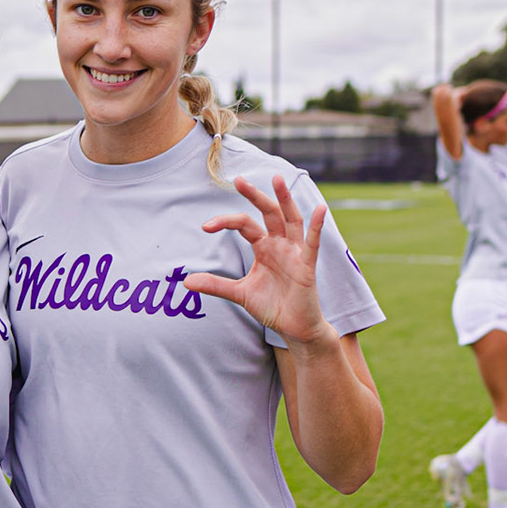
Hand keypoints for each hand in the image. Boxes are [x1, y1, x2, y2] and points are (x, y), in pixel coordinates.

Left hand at [184, 175, 333, 352]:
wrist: (293, 328)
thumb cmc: (271, 307)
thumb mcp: (239, 294)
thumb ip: (216, 285)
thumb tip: (186, 282)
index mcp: (264, 247)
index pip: (245, 225)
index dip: (226, 222)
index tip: (206, 226)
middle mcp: (280, 244)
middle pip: (268, 213)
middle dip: (255, 196)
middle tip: (239, 180)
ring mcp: (295, 253)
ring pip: (290, 220)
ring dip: (285, 200)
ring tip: (277, 179)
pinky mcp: (307, 266)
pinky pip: (313, 243)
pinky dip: (316, 226)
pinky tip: (320, 209)